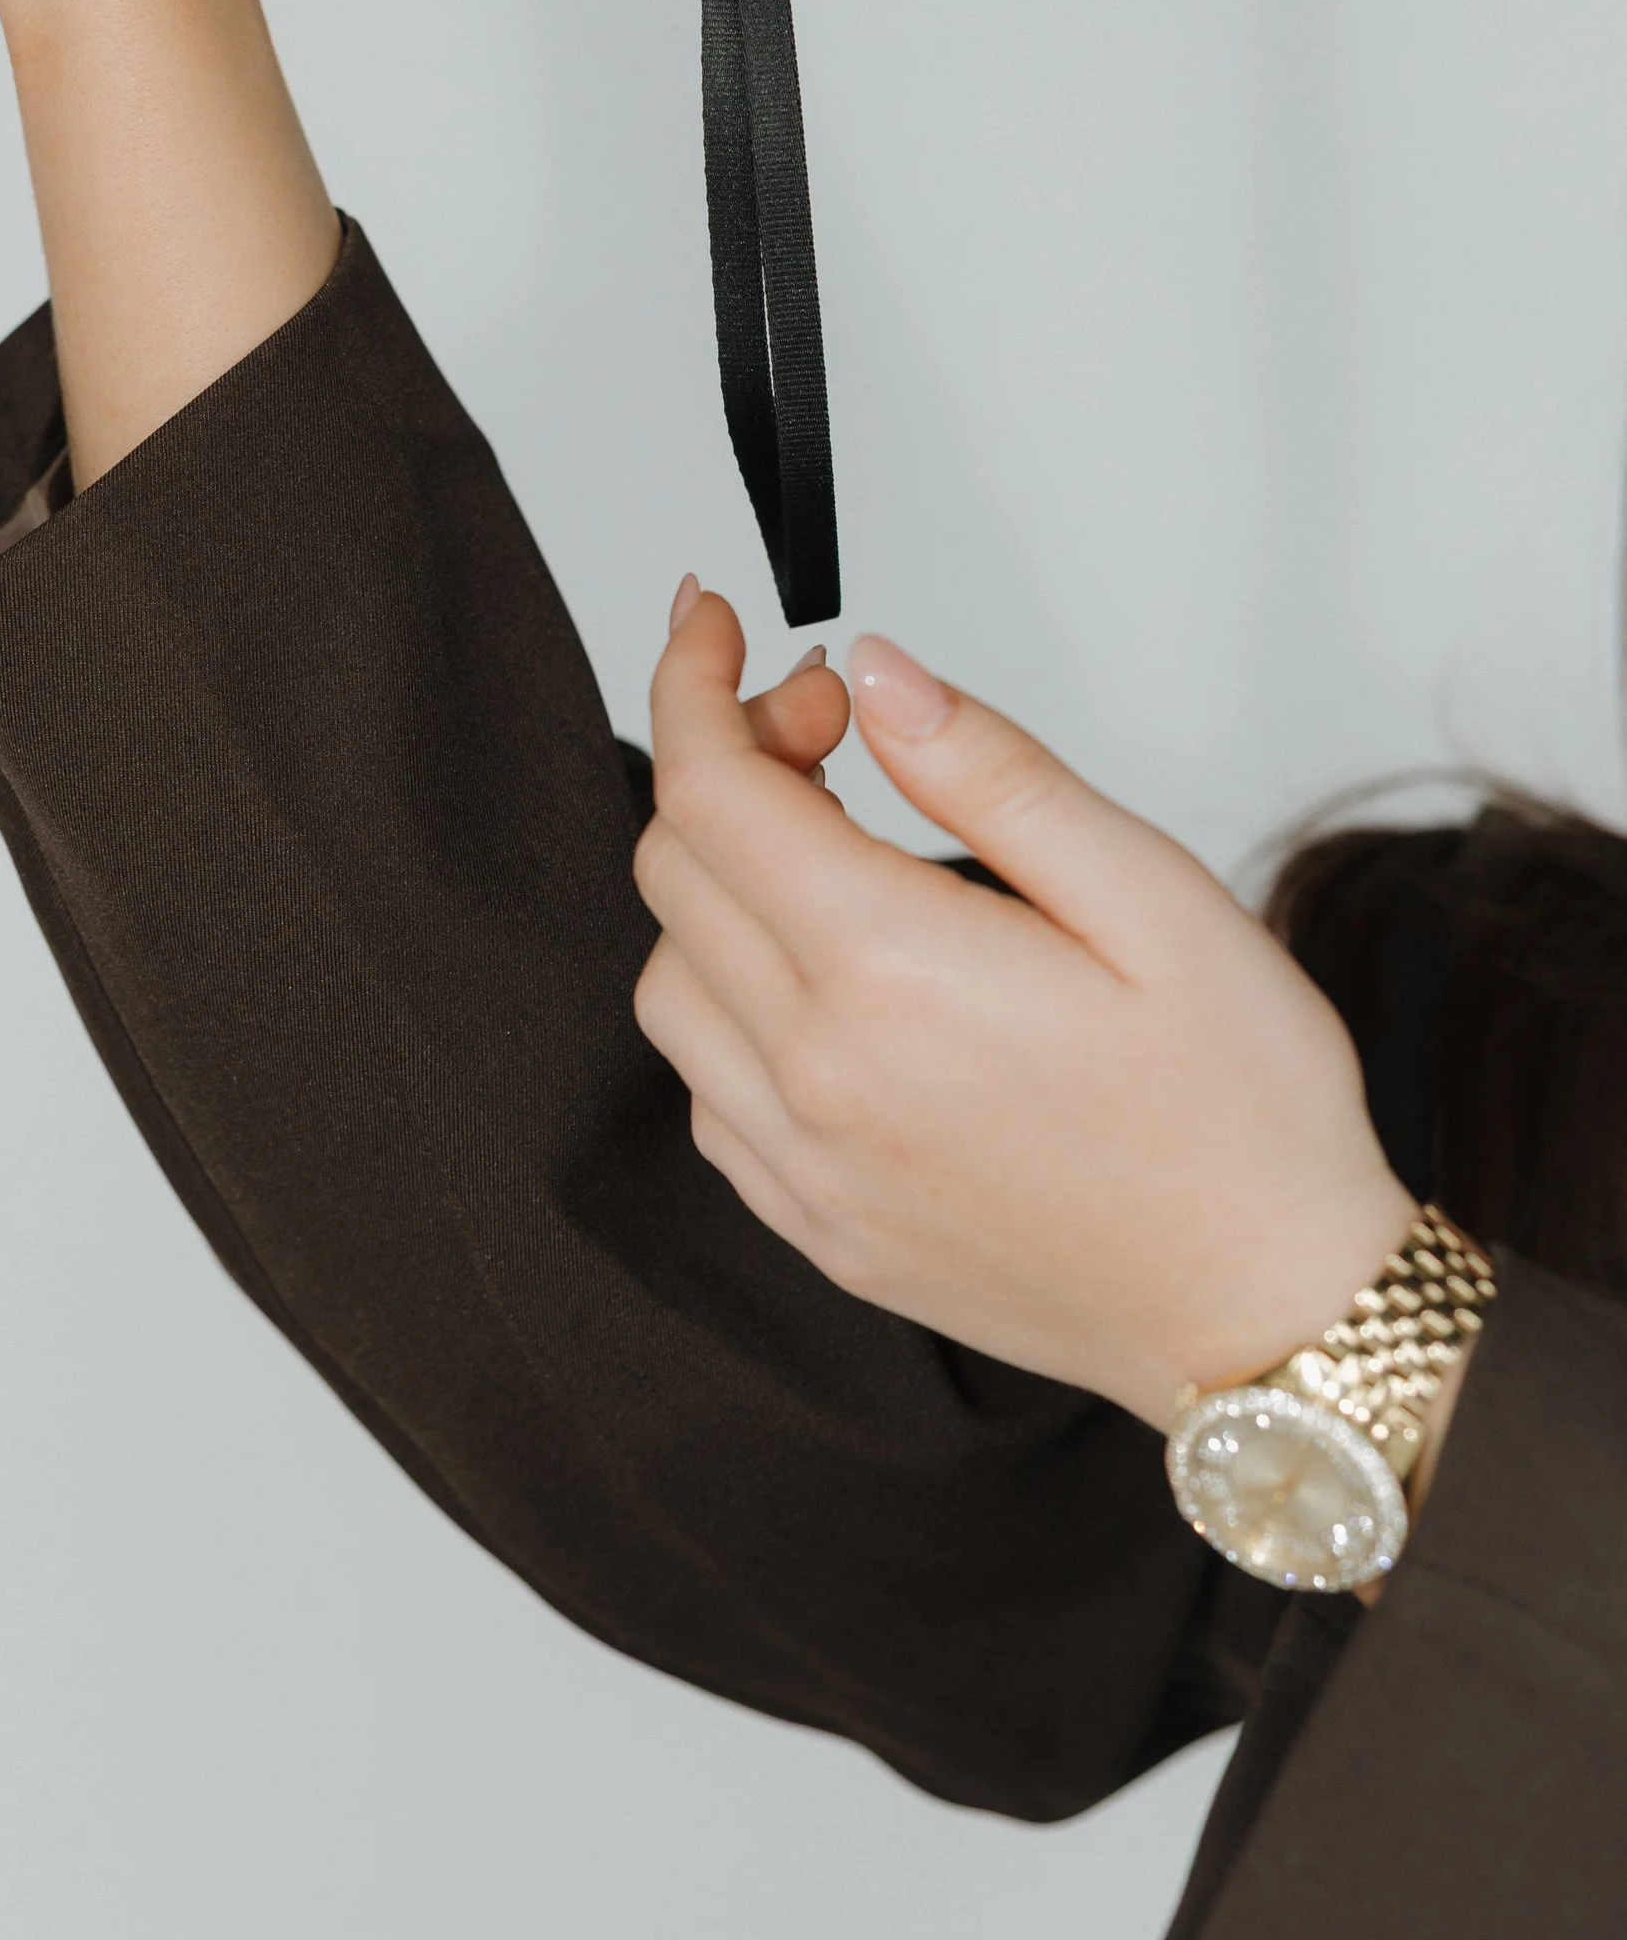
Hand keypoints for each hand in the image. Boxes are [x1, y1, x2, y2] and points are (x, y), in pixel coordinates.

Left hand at [632, 592, 1412, 1427]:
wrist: (1271, 1316)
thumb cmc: (1242, 1111)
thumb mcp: (1152, 894)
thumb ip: (991, 773)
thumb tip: (875, 675)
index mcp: (892, 975)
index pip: (709, 789)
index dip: (695, 681)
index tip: (715, 623)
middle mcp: (819, 1078)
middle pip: (675, 869)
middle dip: (730, 762)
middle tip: (838, 732)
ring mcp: (806, 1167)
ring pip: (669, 978)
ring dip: (719, 888)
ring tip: (835, 855)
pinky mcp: (818, 1228)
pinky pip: (707, 1090)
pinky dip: (730, 1004)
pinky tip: (829, 984)